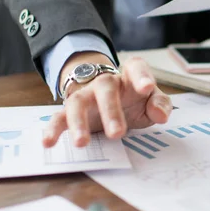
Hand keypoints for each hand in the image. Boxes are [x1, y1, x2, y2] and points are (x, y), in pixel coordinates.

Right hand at [42, 52, 171, 147]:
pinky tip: (48, 142)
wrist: (108, 97)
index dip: (141, 76)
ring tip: (82, 143)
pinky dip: (53, 129)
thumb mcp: (151, 101)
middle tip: (118, 133)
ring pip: (78, 102)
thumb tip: (161, 115)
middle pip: (104, 88)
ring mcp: (86, 96)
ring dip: (78, 123)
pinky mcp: (72, 112)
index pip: (135, 67)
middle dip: (110, 110)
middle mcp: (105, 83)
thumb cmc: (134, 99)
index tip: (147, 88)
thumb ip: (160, 105)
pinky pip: (59, 117)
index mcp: (129, 76)